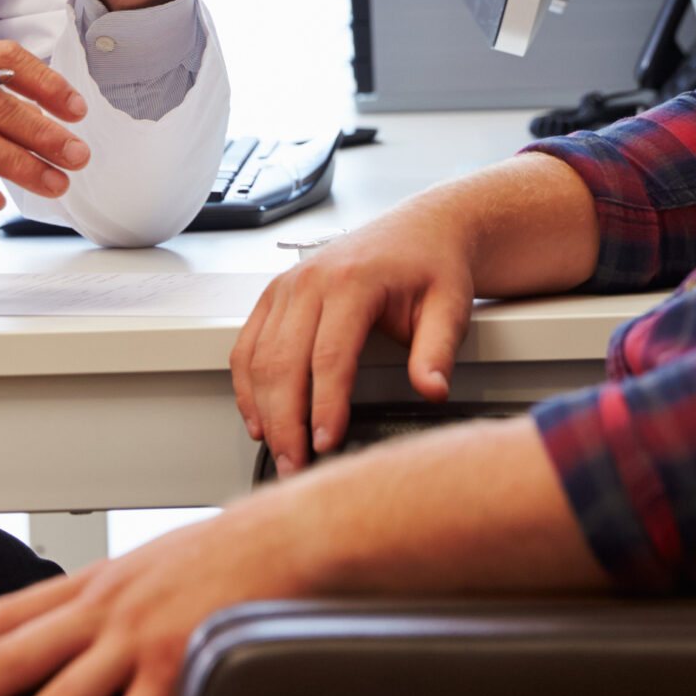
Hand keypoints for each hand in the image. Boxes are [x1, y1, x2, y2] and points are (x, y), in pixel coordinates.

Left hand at [0, 498, 311, 695]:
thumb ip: (113, 597)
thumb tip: (83, 624)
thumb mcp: (154, 563)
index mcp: (96, 583)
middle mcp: (106, 610)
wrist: (292, 536)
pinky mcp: (178, 671)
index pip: (7, 611)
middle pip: (11, 659)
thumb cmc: (231, 554)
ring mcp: (138, 643)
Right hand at [229, 202, 477, 477]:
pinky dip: (246, 385)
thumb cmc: (434, 266)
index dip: (324, 406)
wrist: (420, 230)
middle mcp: (311, 279)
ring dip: (262, 410)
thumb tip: (432, 391)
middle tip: (297, 465)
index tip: (327, 444)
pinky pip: (247, 344)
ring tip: (279, 452)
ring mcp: (287, 285)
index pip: (329, 356)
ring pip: (257, 356)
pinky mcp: (275, 294)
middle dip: (286, 421)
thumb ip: (438, 352)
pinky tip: (258, 418)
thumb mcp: (449, 307)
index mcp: (353, 281)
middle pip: (283, 362)